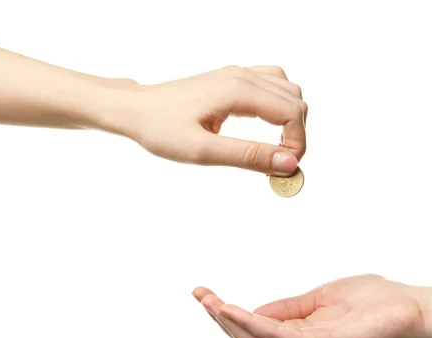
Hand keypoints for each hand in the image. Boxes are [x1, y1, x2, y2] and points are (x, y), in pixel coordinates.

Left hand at [100, 65, 306, 175]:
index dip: (297, 143)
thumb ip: (248, 156)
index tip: (284, 169)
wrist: (134, 109)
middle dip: (296, 134)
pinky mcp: (232, 78)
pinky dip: (279, 106)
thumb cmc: (161, 129)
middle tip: (280, 164)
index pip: (292, 112)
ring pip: (287, 90)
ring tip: (276, 147)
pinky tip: (267, 125)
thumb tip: (288, 164)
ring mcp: (238, 73)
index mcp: (238, 90)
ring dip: (291, 119)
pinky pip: (272, 84)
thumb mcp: (203, 151)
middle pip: (295, 100)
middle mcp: (242, 75)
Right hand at [192, 275, 426, 337]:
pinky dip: (251, 323)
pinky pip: (277, 337)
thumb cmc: (374, 302)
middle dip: (221, 320)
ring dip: (229, 321)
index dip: (230, 316)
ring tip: (208, 301)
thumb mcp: (318, 299)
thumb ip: (286, 309)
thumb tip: (253, 310)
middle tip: (199, 295)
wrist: (413, 308)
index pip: (257, 334)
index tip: (207, 295)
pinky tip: (231, 309)